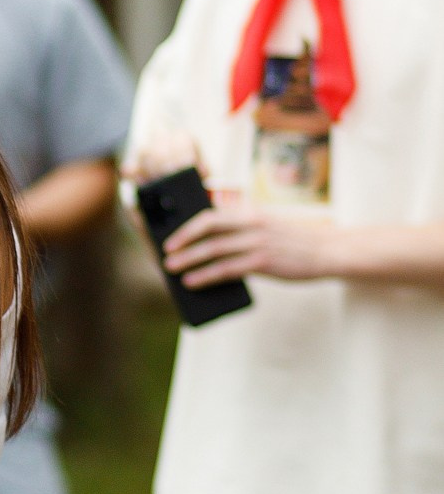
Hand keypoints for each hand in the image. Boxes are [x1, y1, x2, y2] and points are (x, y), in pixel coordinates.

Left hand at [158, 198, 327, 286]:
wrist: (328, 250)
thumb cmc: (293, 242)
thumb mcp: (266, 227)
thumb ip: (240, 232)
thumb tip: (207, 248)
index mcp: (250, 212)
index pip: (211, 215)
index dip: (187, 225)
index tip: (170, 236)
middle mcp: (251, 223)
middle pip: (207, 227)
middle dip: (182, 241)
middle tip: (165, 253)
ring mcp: (258, 241)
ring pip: (214, 249)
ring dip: (189, 260)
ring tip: (173, 270)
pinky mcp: (264, 260)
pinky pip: (227, 268)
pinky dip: (206, 275)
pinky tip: (193, 282)